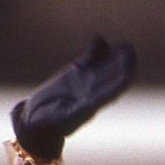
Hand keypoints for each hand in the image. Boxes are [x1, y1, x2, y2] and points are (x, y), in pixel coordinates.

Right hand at [11, 36, 136, 161]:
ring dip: (113, 55)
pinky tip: (98, 39)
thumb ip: (68, 111)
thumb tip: (81, 110)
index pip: (109, 93)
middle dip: (121, 65)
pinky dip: (94, 50)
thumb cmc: (45, 125)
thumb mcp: (56, 119)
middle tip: (129, 49)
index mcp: (89, 107)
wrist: (36, 121)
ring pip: (102, 66)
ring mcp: (84, 82)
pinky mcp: (75, 73)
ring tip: (124, 46)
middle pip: (109, 77)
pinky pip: (88, 59)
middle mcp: (90, 93)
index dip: (120, 82)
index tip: (129, 72)